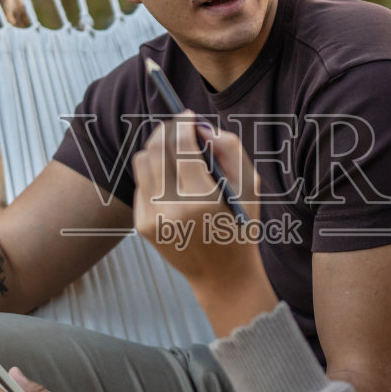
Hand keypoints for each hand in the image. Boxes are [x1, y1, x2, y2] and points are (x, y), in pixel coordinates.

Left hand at [131, 115, 262, 290]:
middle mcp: (173, 208)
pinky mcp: (142, 225)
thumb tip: (200, 127)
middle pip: (156, 149)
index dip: (183, 124)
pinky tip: (172, 184)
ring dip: (157, 150)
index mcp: (203, 198)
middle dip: (167, 131)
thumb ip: (229, 148)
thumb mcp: (249, 185)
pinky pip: (141, 185)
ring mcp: (153, 218)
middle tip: (179, 128)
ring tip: (175, 154)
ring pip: (142, 162)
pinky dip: (154, 175)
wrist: (222, 275)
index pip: (181, 145)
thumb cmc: (239, 226)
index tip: (188, 116)